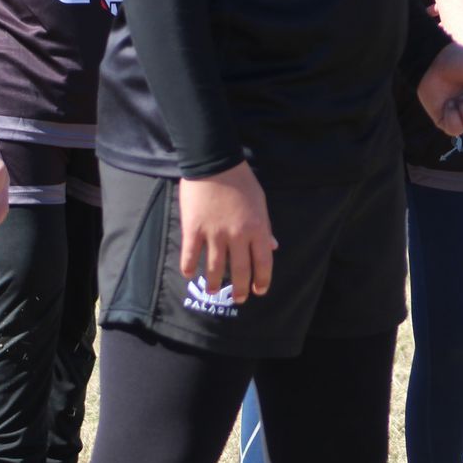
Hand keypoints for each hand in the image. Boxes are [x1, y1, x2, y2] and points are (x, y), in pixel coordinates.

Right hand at [178, 162, 274, 304]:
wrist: (214, 163)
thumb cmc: (242, 182)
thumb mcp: (261, 203)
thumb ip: (266, 227)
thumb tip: (273, 247)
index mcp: (257, 228)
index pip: (263, 262)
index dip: (262, 280)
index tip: (259, 290)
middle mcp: (237, 235)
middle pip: (239, 270)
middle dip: (240, 288)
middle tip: (238, 298)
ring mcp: (214, 234)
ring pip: (214, 267)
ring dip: (214, 282)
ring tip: (212, 290)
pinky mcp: (193, 229)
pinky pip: (190, 255)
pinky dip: (189, 267)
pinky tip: (189, 274)